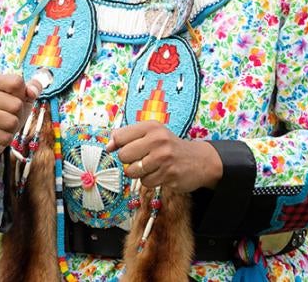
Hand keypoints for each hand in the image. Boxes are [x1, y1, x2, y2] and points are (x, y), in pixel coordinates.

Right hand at [0, 75, 40, 166]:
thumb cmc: (8, 110)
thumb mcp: (23, 96)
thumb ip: (33, 88)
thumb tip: (33, 92)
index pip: (17, 82)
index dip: (23, 94)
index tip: (15, 98)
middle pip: (17, 105)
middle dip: (19, 114)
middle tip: (9, 115)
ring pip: (12, 123)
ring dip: (13, 127)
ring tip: (4, 124)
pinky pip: (5, 137)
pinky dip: (6, 138)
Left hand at [106, 121, 221, 191]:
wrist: (199, 160)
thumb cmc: (169, 147)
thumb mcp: (152, 134)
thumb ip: (128, 137)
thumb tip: (108, 147)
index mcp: (151, 127)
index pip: (120, 137)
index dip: (116, 146)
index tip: (119, 149)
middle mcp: (158, 140)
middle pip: (124, 155)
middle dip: (128, 161)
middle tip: (140, 159)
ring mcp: (164, 158)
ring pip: (132, 171)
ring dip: (138, 173)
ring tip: (150, 167)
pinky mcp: (168, 174)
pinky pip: (145, 182)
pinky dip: (149, 180)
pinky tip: (159, 174)